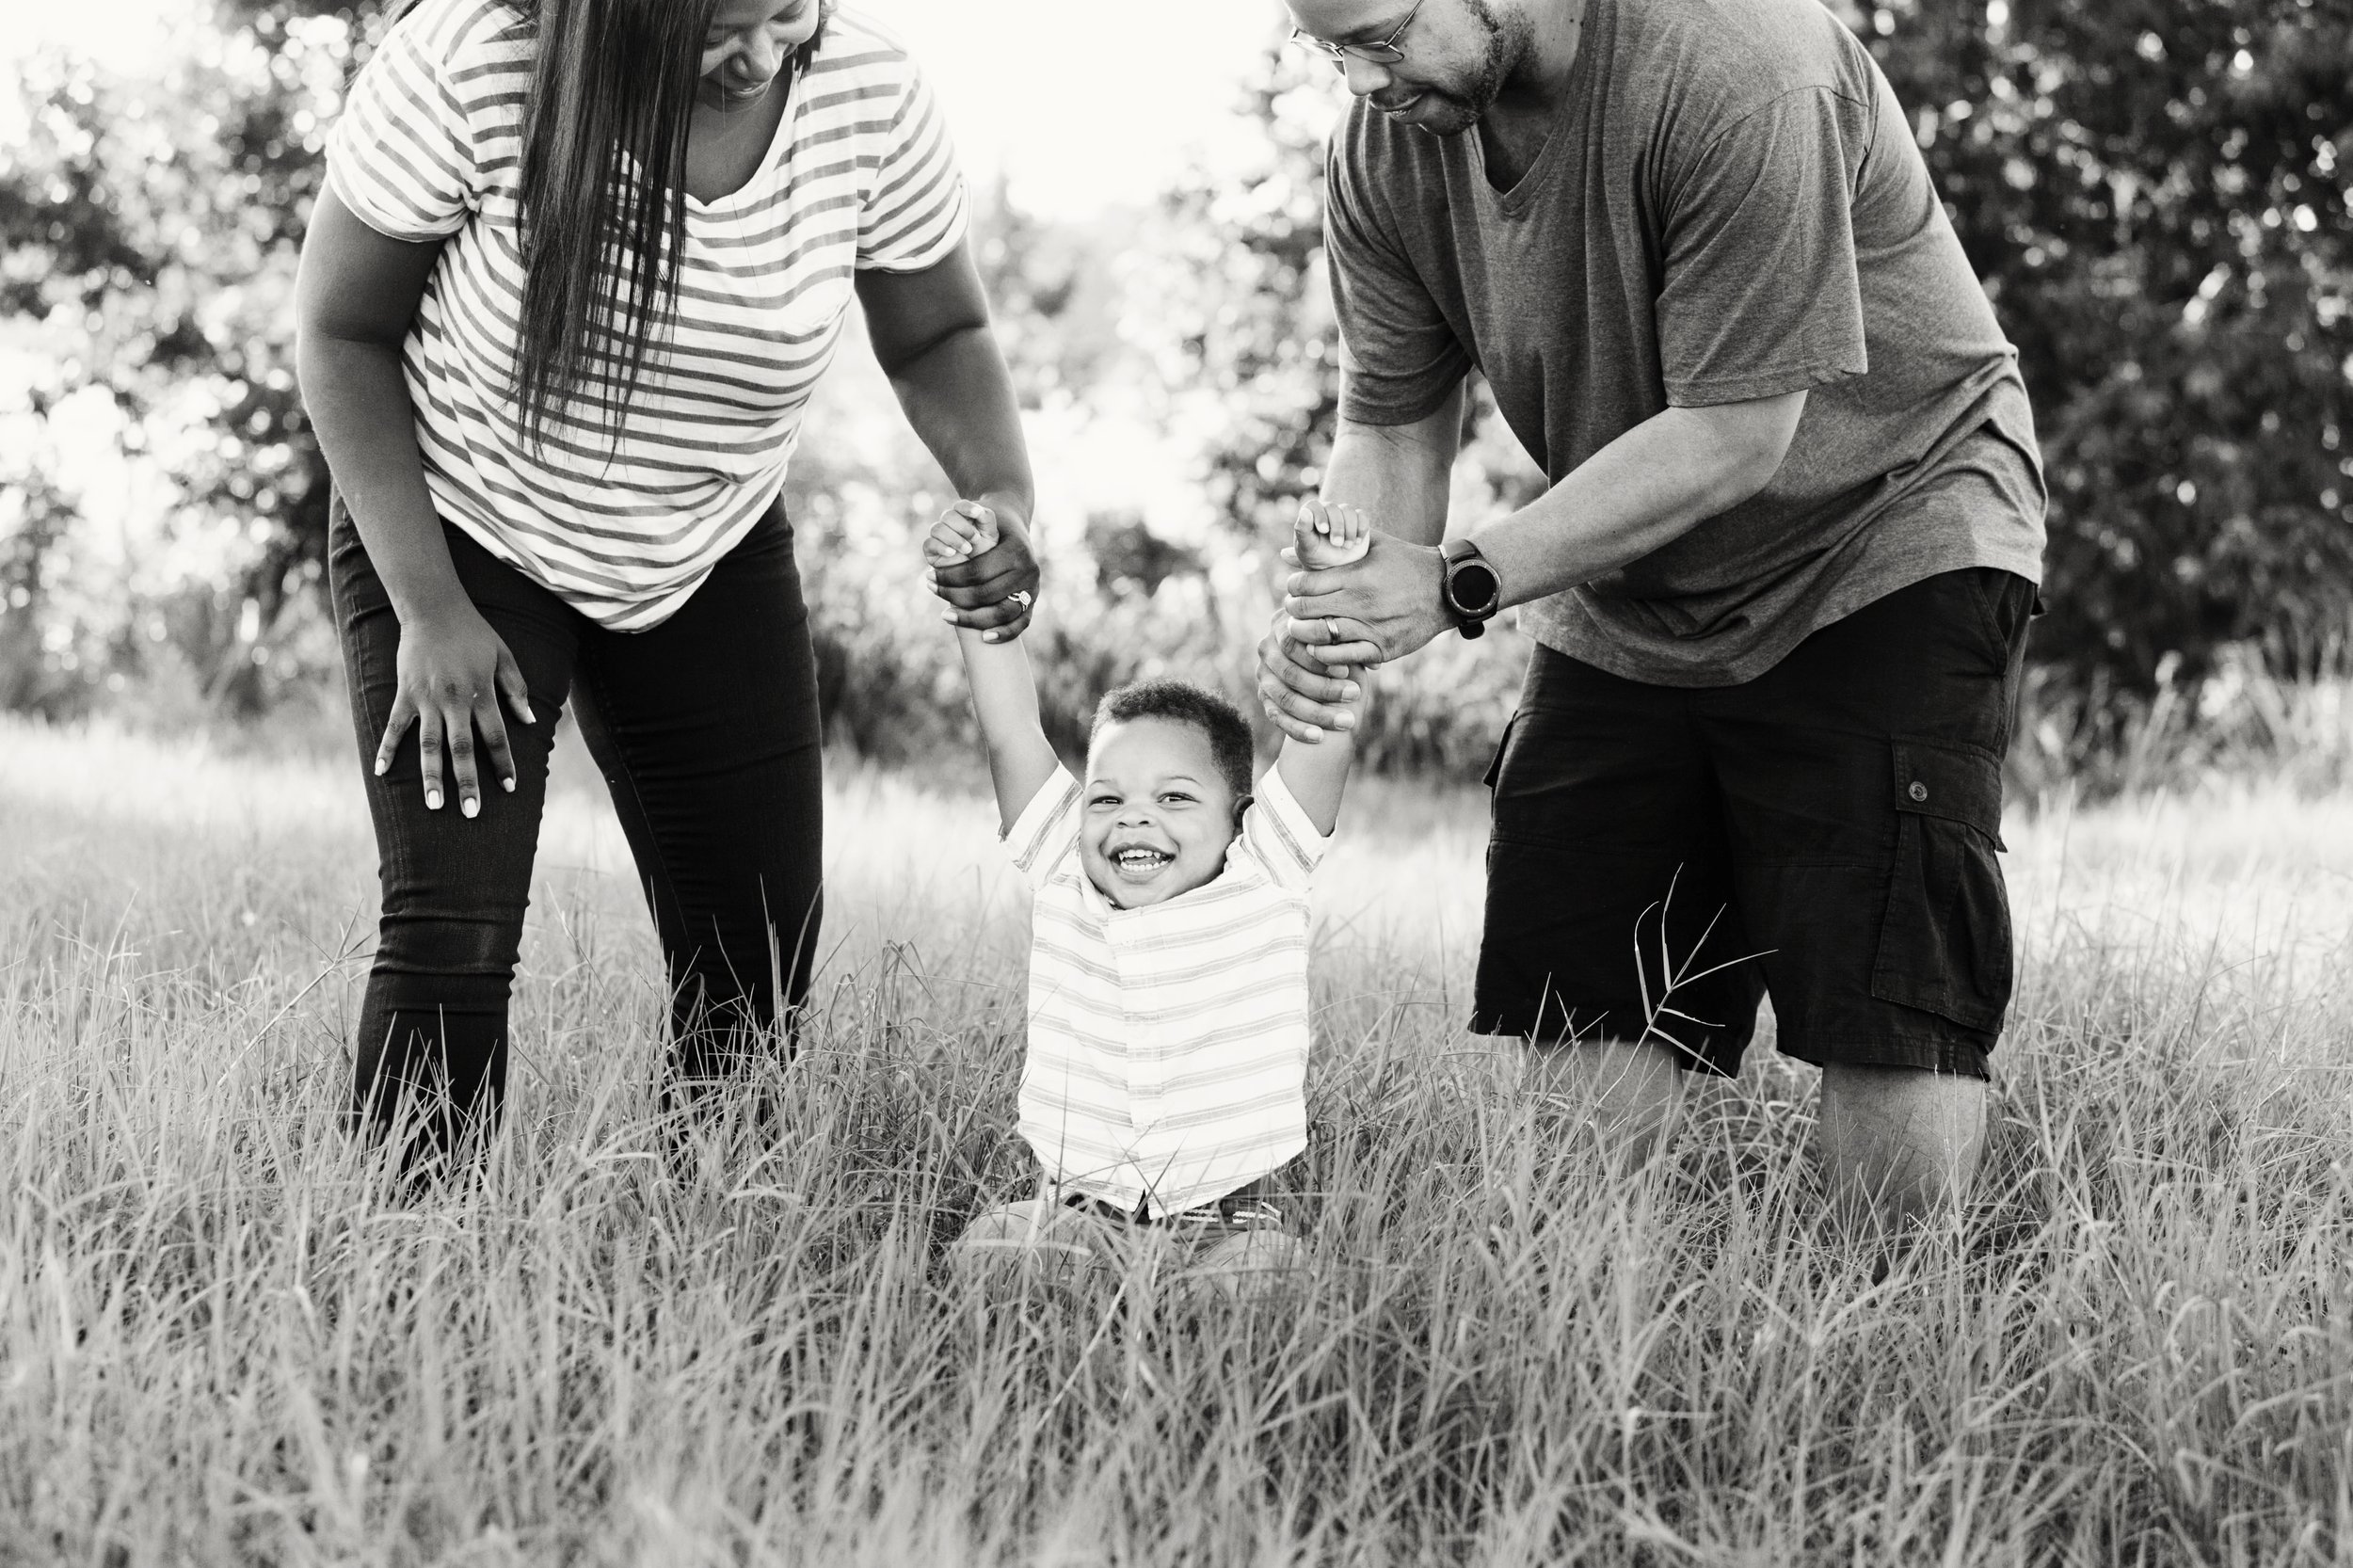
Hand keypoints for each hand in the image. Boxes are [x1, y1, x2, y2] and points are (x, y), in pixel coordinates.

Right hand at [374, 603, 534, 818]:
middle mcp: (454, 700)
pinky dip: (387, 749)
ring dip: (431, 776)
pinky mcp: (404, 694)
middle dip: (468, 782)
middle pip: (462, 748)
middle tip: (471, 813)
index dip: (503, 763)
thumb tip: (529, 721)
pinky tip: (381, 773)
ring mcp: (426, 699)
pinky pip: (394, 727)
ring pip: (429, 744)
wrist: (433, 608)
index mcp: (481, 693)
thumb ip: (516, 689)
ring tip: (434, 805)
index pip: (496, 736)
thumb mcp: (503, 656)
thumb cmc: (473, 633)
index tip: (510, 788)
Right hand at [924, 498, 997, 567]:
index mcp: (962, 516)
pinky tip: (952, 553)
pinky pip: (928, 543)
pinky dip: (941, 547)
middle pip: (947, 515)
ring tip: (967, 549)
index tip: (977, 513)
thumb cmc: (985, 550)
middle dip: (963, 527)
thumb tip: (977, 510)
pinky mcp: (930, 550)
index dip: (967, 507)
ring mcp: (937, 536)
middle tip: (976, 540)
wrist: (979, 572)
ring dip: (953, 538)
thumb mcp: (991, 533)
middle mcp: (948, 524)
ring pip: (937, 528)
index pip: (960, 505)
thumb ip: (986, 518)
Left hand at [926, 497, 1038, 642]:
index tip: (929, 576)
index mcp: (1016, 551)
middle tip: (932, 590)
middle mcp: (1028, 571)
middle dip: (954, 596)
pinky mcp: (1034, 603)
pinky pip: (1020, 624)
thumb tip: (938, 551)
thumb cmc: (992, 524)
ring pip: (1001, 612)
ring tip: (945, 615)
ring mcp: (1034, 588)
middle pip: (986, 593)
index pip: (977, 572)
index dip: (950, 577)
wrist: (1015, 526)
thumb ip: (963, 533)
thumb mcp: (980, 520)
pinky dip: (1003, 633)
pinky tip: (984, 638)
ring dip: (971, 618)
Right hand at [1256, 608, 1363, 743]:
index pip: (1295, 643)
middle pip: (1290, 673)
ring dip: (1316, 713)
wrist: (1316, 659)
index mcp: (1285, 624)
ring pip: (1285, 698)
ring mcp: (1263, 673)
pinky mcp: (1263, 695)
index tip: (1347, 671)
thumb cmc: (1336, 642)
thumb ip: (1354, 643)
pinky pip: (1277, 716)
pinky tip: (1319, 737)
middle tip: (1354, 695)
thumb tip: (1374, 664)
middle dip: (1324, 688)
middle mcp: (1267, 647)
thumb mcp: (1343, 635)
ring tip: (1347, 721)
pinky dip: (1297, 729)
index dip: (1320, 660)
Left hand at [1282, 531, 1450, 667]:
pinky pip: (1342, 657)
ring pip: (1319, 637)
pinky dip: (1325, 655)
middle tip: (1294, 609)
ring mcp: (1371, 628)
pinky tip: (1321, 647)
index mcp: (1357, 576)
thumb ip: (1333, 546)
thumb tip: (1287, 551)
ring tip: (1302, 628)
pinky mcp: (1381, 649)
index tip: (1295, 588)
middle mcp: (1361, 603)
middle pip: (1305, 611)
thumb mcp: (1373, 544)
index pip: (1305, 585)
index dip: (1293, 587)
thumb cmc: (1407, 562)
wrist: (1448, 590)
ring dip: (1304, 633)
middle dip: (1293, 610)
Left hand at [1293, 498, 1372, 569]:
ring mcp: (1343, 514)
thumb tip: (1304, 512)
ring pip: (1348, 511)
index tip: (1324, 530)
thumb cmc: (1317, 556)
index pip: (1314, 506)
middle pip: (1333, 508)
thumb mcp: (1307, 546)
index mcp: (1311, 514)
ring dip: (1349, 529)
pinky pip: (1362, 516)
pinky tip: (1357, 542)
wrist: (1336, 567)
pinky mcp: (1358, 520)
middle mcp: (1327, 511)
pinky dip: (1361, 528)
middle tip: (1336, 543)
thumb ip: (1303, 529)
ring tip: (1347, 546)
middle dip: (1337, 526)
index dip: (1320, 515)